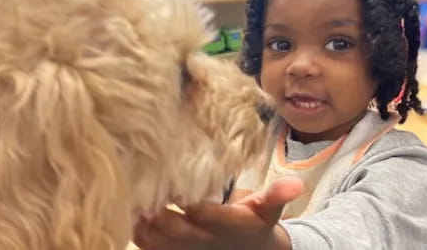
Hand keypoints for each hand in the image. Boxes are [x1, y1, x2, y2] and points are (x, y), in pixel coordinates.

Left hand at [133, 177, 302, 249]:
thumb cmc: (255, 224)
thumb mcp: (268, 210)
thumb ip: (277, 195)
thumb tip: (297, 183)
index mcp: (228, 225)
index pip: (206, 215)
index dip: (190, 203)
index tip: (174, 183)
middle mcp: (206, 241)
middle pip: (177, 230)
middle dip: (160, 214)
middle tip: (142, 190)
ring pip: (161, 243)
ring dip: (145, 225)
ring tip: (131, 202)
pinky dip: (140, 236)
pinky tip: (128, 216)